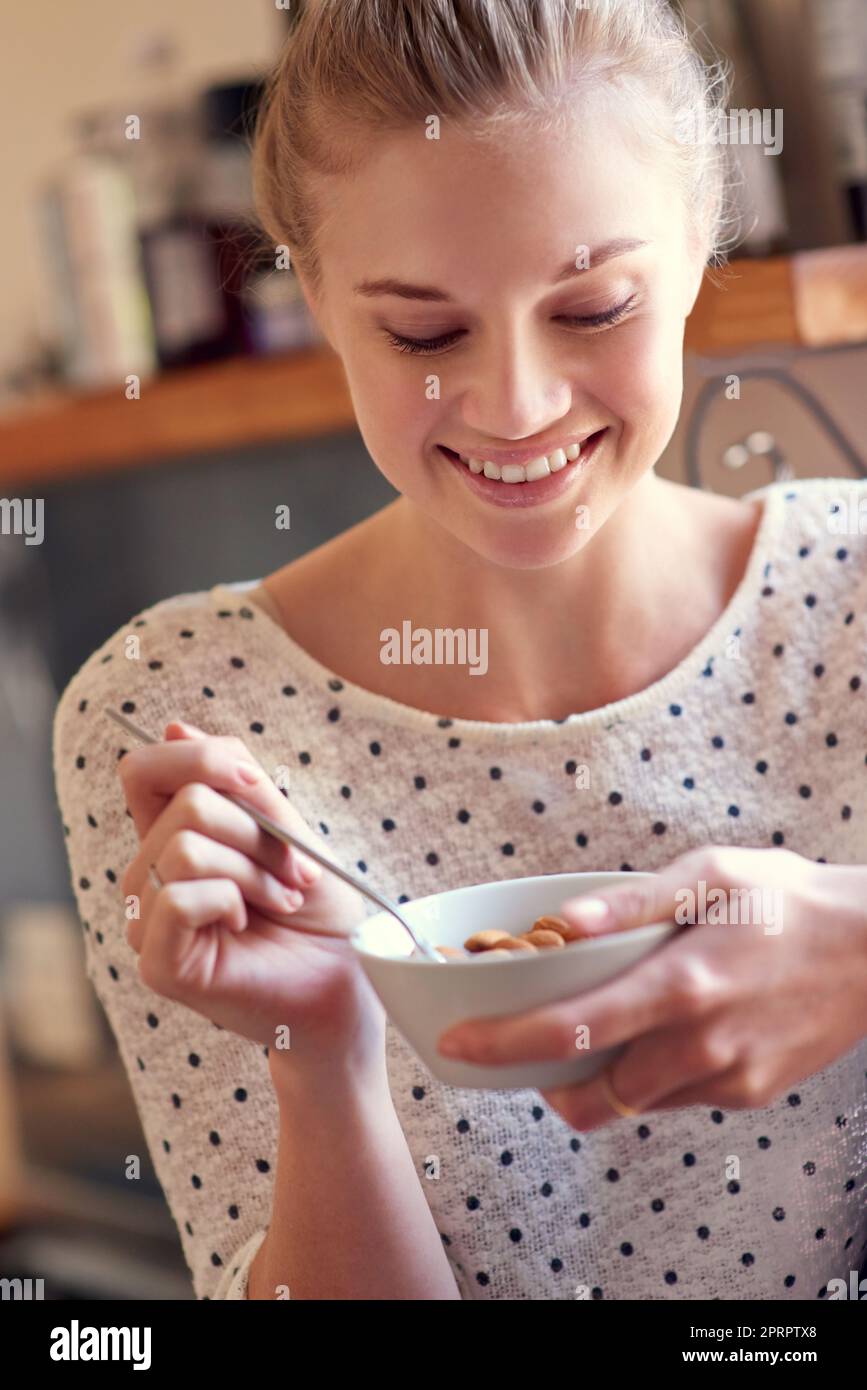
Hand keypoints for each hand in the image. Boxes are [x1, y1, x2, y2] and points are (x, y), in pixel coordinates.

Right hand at [119, 720, 383, 1073]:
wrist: (347, 983)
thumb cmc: (320, 911)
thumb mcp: (286, 829)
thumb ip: (236, 782)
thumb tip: (176, 728)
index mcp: (173, 839)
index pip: (144, 769)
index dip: (199, 757)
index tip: (258, 785)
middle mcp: (150, 876)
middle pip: (185, 802)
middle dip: (257, 829)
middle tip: (293, 872)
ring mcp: (148, 920)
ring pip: (185, 845)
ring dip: (255, 869)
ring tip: (283, 899)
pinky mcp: (156, 961)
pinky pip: (178, 894)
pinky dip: (231, 899)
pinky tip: (248, 924)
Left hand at [436, 846, 866, 1129]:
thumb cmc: (789, 901)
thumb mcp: (711, 875)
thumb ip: (632, 900)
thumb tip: (565, 920)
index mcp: (682, 984)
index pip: (571, 1030)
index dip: (504, 1043)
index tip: (459, 1043)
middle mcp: (701, 1045)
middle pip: (591, 1093)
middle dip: (543, 1079)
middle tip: (527, 1045)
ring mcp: (728, 1079)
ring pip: (632, 1103)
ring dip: (598, 1078)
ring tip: (596, 1029)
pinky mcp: (749, 1095)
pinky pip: (676, 1101)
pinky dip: (651, 1075)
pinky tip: (662, 1031)